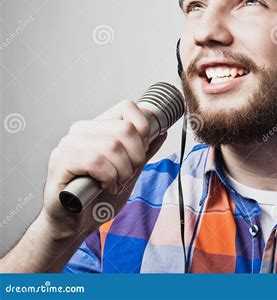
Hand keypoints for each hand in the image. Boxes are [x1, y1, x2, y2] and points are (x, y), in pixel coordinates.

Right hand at [39, 99, 166, 240]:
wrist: (74, 224)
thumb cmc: (98, 197)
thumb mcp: (130, 171)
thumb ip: (144, 151)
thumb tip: (162, 131)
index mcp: (98, 127)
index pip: (127, 107)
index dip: (143, 129)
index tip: (141, 152)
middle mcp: (81, 130)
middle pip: (126, 128)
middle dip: (136, 157)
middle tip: (128, 173)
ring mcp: (68, 144)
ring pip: (113, 145)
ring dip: (123, 171)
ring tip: (116, 183)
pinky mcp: (60, 161)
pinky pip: (96, 161)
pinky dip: (108, 178)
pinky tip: (105, 187)